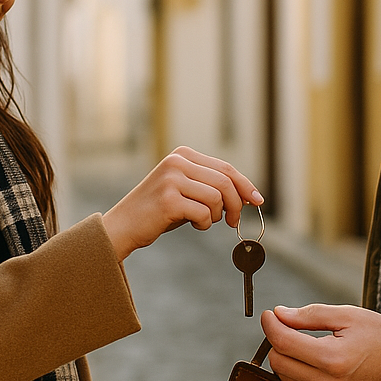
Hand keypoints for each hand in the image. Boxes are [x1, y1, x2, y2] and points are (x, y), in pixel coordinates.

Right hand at [102, 146, 261, 261]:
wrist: (123, 226)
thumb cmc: (158, 212)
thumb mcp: (186, 191)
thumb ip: (212, 187)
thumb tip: (248, 195)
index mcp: (182, 154)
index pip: (225, 168)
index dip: (245, 185)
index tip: (257, 200)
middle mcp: (177, 162)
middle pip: (225, 182)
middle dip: (237, 204)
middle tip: (234, 222)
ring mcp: (172, 179)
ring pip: (217, 198)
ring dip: (217, 216)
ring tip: (203, 221)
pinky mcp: (169, 199)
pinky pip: (204, 213)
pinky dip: (204, 223)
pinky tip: (193, 224)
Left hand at [260, 303, 380, 380]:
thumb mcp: (348, 315)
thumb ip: (309, 315)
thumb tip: (279, 315)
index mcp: (332, 359)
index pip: (283, 343)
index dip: (271, 324)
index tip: (269, 314)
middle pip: (278, 362)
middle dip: (277, 341)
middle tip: (288, 325)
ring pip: (285, 377)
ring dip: (287, 357)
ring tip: (304, 341)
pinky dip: (299, 372)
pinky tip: (315, 359)